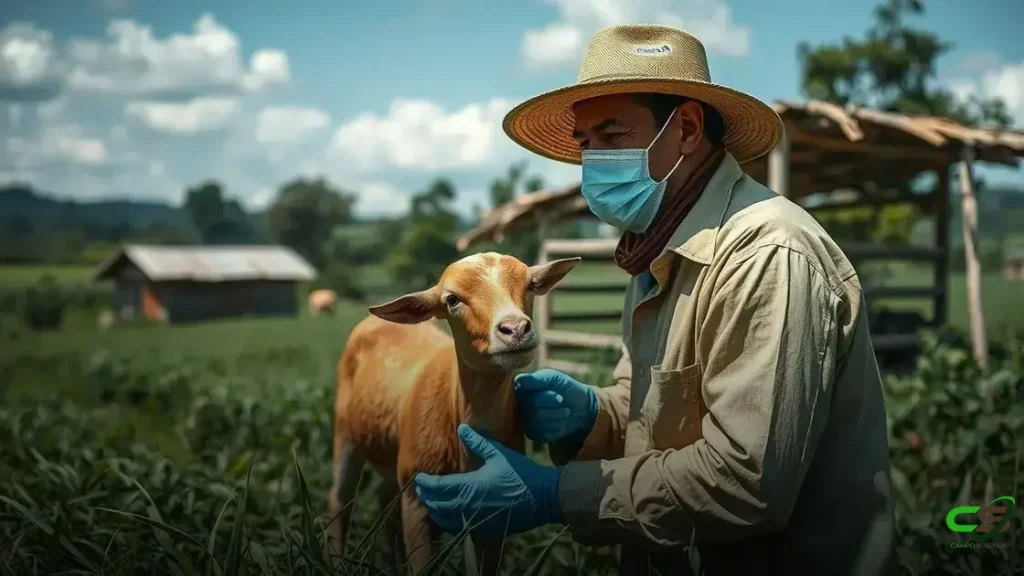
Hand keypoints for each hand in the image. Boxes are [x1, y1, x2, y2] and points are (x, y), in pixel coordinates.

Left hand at [413, 424, 561, 539]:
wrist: (544, 498)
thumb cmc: (521, 473)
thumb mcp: (499, 454)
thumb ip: (478, 442)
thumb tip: (462, 428)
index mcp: (469, 486)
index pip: (437, 488)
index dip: (425, 484)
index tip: (419, 478)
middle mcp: (468, 506)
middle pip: (437, 506)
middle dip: (427, 497)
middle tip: (422, 490)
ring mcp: (476, 521)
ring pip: (445, 521)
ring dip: (436, 512)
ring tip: (432, 503)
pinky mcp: (485, 530)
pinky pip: (459, 530)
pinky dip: (450, 523)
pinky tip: (450, 517)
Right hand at [514, 368, 598, 444]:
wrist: (581, 408)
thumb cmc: (565, 389)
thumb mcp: (554, 379)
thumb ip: (537, 379)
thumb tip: (518, 379)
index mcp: (522, 388)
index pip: (524, 392)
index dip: (545, 396)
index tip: (559, 395)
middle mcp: (519, 404)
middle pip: (532, 407)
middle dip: (552, 404)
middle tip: (562, 401)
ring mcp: (526, 420)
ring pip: (538, 421)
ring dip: (557, 416)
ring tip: (564, 411)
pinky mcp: (533, 434)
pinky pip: (543, 433)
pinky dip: (557, 428)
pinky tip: (561, 423)